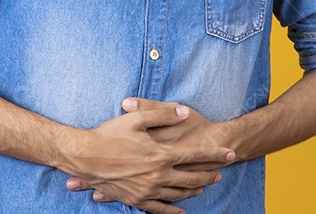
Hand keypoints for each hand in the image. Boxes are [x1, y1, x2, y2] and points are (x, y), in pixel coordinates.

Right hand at [60, 101, 235, 213]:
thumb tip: (185, 113)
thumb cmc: (110, 134)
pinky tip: (182, 211)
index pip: (195, 156)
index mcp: (161, 155)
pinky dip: (173, 211)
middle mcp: (158, 176)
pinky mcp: (137, 200)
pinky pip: (160, 209)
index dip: (215, 155)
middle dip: (208, 175)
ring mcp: (148, 190)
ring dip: (194, 191)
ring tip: (204, 187)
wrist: (85, 157)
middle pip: (191, 178)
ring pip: (179, 194)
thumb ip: (164, 114)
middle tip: (220, 173)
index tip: (230, 154)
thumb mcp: (137, 118)